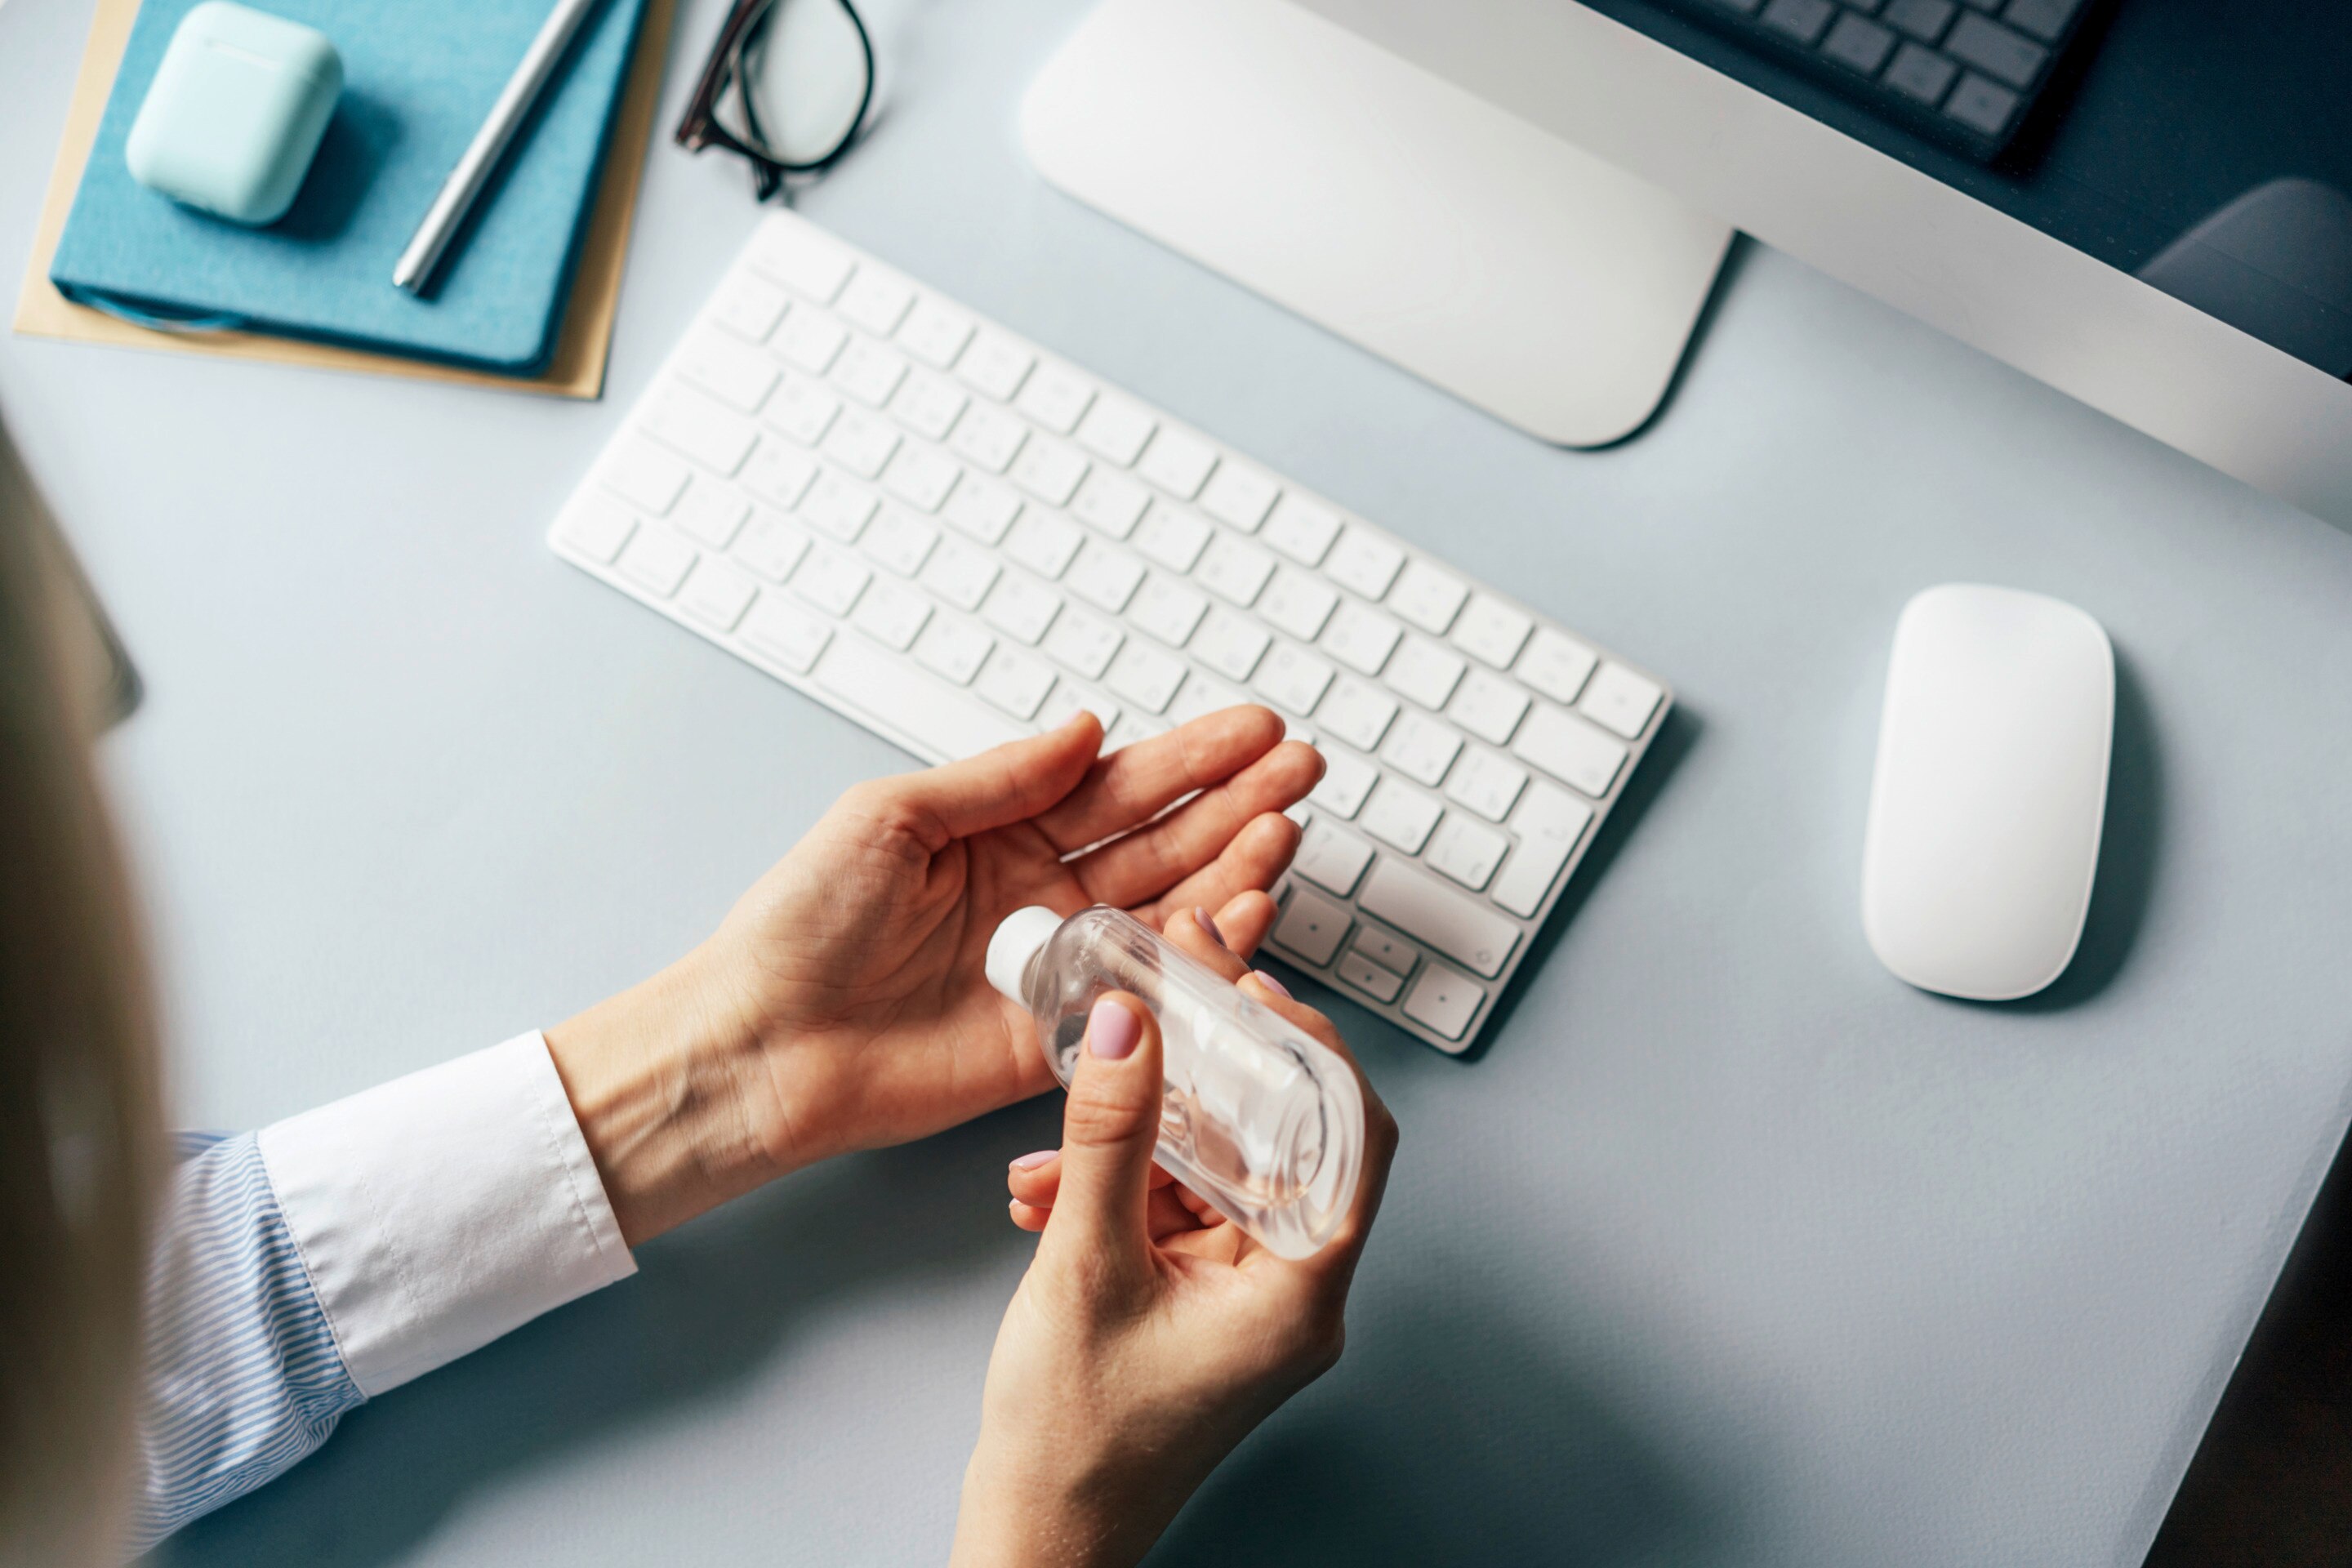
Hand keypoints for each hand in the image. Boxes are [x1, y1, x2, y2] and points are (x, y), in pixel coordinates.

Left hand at [545, 707, 1321, 1243]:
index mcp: (1000, 834)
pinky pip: (1147, 994)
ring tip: (1289, 830)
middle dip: (1238, 802)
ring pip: (1169, 909)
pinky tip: (1247, 916)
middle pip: (1162, 840)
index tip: (1254, 729)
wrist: (761, 1046)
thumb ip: (1000, 779)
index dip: (1191, 757)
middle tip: (1302, 770)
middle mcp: (1039, 896)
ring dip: (1235, 867)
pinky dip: (1202, 957)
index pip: (1117, 784)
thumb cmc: (798, 928)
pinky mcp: (1058, 1038)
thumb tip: (1083, 730)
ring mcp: (1056, 967)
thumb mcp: (891, 817)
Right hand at [950, 915, 1398, 1567]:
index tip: (1259, 991)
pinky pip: (1175, 1216)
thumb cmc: (1074, 1446)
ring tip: (1054, 1153)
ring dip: (1134, 1148)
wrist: (1038, 1540)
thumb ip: (1111, 1139)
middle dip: (1207, 1080)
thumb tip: (1136, 1029)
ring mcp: (1245, 1302)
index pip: (1353, 1139)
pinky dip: (1117, 1192)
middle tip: (1160, 1010)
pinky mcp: (1200, 1307)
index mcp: (1298, 1294)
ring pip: (1213, 1177)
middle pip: (1279, 1146)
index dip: (1313, 1051)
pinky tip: (1049, 1193)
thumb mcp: (1085, 1268)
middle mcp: (1289, 1295)